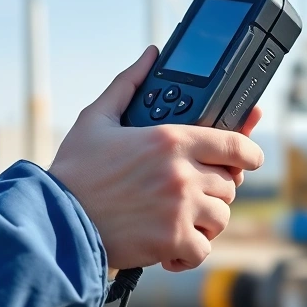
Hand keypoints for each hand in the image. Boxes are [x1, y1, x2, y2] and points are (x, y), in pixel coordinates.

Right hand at [49, 46, 264, 272]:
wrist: (55, 219)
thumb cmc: (74, 170)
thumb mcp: (97, 118)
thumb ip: (129, 84)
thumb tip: (150, 55)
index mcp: (169, 139)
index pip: (235, 144)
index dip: (250, 153)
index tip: (250, 159)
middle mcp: (182, 172)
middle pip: (230, 184)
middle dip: (214, 190)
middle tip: (190, 194)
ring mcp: (180, 208)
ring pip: (221, 218)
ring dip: (204, 222)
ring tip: (179, 220)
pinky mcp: (172, 240)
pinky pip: (202, 250)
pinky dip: (188, 252)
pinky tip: (170, 247)